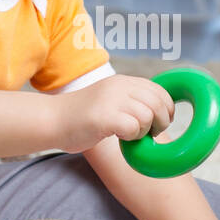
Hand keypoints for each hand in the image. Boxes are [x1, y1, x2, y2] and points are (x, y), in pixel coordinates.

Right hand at [49, 75, 174, 154]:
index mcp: (123, 81)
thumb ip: (130, 100)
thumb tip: (159, 112)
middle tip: (150, 133)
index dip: (167, 109)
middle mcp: (119, 87)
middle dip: (161, 122)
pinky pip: (134, 128)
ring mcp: (111, 100)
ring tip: (130, 135)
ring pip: (148, 116)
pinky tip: (120, 138)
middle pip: (158, 103)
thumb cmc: (81, 117)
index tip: (162, 122)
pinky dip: (132, 138)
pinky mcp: (105, 117)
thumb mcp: (109, 99)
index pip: (160, 91)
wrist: (52, 120)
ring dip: (144, 131)